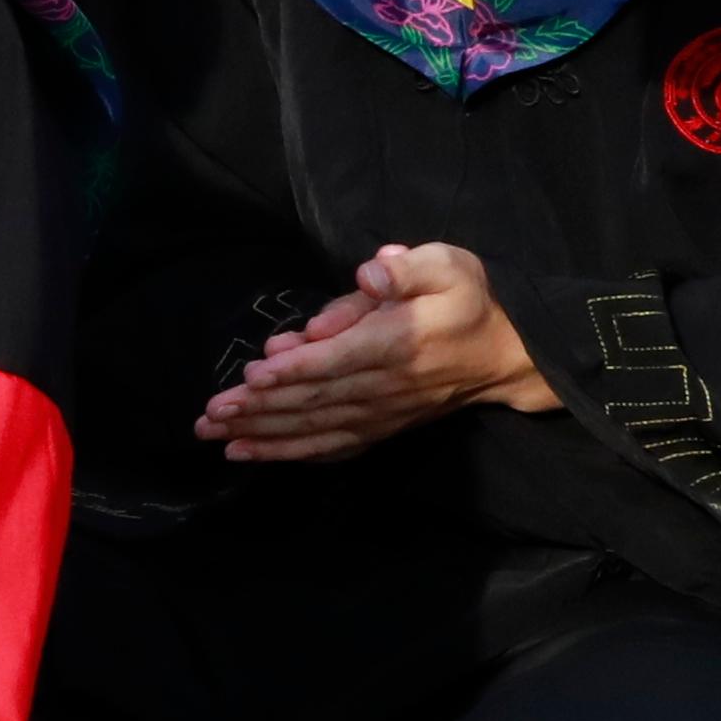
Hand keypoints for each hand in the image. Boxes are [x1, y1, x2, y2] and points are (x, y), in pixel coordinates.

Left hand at [201, 241, 549, 462]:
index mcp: (398, 342)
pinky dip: (294, 453)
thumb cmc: (470, 300)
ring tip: (217, 438)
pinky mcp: (384, 426)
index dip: (295, 369)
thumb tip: (369, 274)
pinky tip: (255, 454)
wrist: (510, 353)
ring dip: (265, 436)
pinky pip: (336, 445)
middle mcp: (387, 385)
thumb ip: (405, 269)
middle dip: (260, 409)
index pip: (339, 360)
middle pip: (317, 400)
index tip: (252, 376)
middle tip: (209, 414)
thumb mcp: (448, 265)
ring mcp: (384, 412)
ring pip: (319, 428)